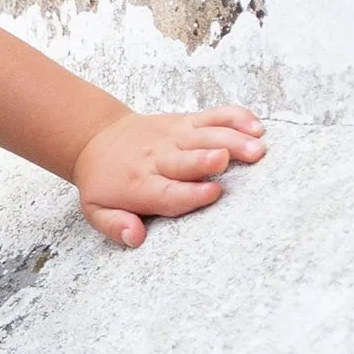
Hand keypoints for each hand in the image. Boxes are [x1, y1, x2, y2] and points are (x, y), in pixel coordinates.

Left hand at [72, 105, 265, 246]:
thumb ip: (114, 225)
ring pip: (206, 135)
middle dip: (207, 159)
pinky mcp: (185, 121)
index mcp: (139, 184)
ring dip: (232, 139)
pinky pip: (214, 116)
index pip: (168, 192)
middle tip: (225, 159)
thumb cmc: (104, 181)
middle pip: (187, 159)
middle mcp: (158, 158)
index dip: (190, 193)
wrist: (95, 138)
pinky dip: (235, 118)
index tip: (212, 192)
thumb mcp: (96, 209)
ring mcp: (174, 136)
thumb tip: (134, 237)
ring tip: (258, 148)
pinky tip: (256, 127)